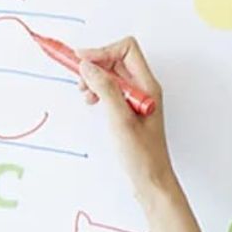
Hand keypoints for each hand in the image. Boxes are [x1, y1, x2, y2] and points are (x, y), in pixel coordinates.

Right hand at [76, 35, 177, 192]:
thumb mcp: (121, 120)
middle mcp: (144, 89)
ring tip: (85, 94)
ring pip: (113, 75)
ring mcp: (137, 100)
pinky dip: (99, 91)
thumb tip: (88, 65)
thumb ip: (106, 89)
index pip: (127, 49)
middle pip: (118, 59)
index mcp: (147, 86)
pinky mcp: (129, 111)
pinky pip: (112, 91)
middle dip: (96, 64)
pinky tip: (92, 102)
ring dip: (95, 78)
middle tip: (80, 81)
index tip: (82, 62)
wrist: (151, 182)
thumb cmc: (142, 156)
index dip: (102, 51)